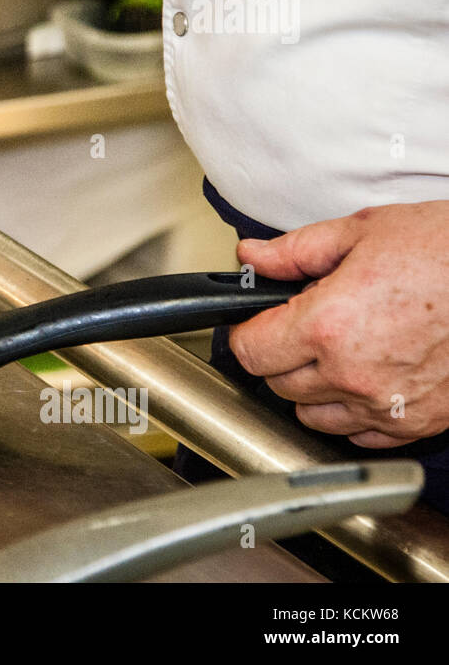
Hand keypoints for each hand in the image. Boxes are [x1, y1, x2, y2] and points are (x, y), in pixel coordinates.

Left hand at [229, 201, 448, 447]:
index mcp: (328, 324)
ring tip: (336, 350)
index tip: (253, 323)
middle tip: (303, 325)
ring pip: (313, 415)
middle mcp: (353, 373)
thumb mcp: (364, 231)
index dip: (245, 333)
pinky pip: (360, 434)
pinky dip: (353, 412)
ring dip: (312, 388)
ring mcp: (386, 405)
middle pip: (278, 384)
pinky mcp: (418, 423)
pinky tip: (367, 377)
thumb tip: (253, 258)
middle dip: (281, 355)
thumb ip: (295, 251)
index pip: (250, 351)